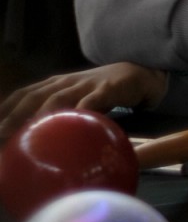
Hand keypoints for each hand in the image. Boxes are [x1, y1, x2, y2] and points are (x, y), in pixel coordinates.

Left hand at [0, 62, 167, 142]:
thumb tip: (39, 147)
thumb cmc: (103, 93)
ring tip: (30, 134)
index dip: (4, 110)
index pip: (22, 95)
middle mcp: (66, 82)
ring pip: (58, 97)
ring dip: (41, 115)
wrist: (139, 74)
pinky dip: (82, 111)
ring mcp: (86, 84)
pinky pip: (93, 100)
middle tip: (2, 135)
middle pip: (33, 96)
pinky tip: (75, 122)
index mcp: (54, 85)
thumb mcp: (77, 101)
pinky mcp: (109, 88)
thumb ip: (60, 117)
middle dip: (14, 116)